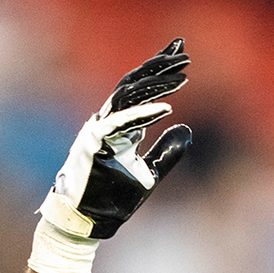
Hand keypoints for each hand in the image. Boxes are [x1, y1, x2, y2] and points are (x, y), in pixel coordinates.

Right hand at [41, 38, 193, 239]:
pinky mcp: (95, 144)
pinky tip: (167, 108)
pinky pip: (121, 123)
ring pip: (127, 95)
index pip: (140, 90)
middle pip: (134, 84)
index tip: (181, 57)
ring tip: (180, 73)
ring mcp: (99, 130)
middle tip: (182, 50)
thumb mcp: (150, 173)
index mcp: (119, 125)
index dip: (160, 72)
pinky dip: (143, 114)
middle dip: (158, 65)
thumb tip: (187, 128)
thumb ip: (167, 152)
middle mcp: (107, 121)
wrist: (87, 222)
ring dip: (154, 82)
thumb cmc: (113, 199)